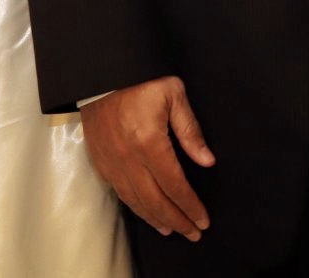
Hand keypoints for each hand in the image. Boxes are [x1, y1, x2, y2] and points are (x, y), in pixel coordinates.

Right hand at [79, 75, 215, 241]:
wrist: (101, 75)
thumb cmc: (140, 80)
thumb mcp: (173, 94)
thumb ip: (190, 129)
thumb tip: (207, 161)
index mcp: (149, 142)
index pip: (174, 185)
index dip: (190, 206)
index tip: (203, 220)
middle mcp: (129, 158)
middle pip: (156, 201)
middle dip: (177, 221)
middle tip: (193, 233)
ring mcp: (113, 162)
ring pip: (136, 201)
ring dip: (156, 219)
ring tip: (173, 230)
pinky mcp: (101, 162)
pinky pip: (120, 193)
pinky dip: (136, 208)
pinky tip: (147, 213)